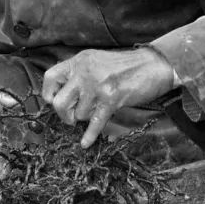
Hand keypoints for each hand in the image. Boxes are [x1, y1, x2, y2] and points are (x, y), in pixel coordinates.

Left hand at [41, 47, 174, 148]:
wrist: (155, 64)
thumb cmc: (128, 65)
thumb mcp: (97, 60)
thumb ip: (80, 72)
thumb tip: (62, 92)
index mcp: (80, 60)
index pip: (50, 78)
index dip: (49, 94)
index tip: (55, 102)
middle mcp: (85, 71)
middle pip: (58, 101)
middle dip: (63, 114)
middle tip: (71, 118)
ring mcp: (97, 85)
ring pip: (78, 114)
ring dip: (85, 118)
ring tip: (96, 112)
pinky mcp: (111, 98)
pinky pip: (94, 123)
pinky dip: (89, 135)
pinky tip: (86, 143)